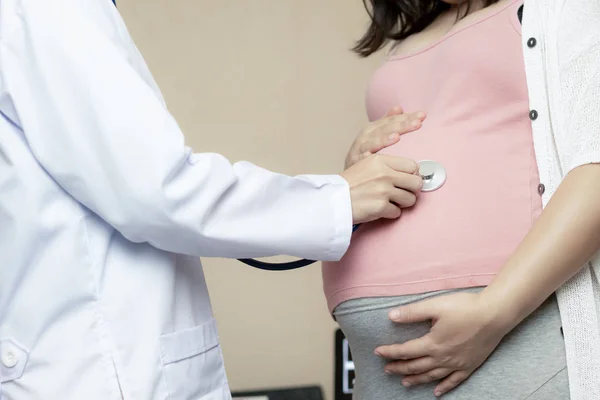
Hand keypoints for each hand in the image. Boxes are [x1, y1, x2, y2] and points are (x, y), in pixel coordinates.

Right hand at [341, 154, 422, 223]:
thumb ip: (388, 166)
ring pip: (411, 199)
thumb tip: (415, 173)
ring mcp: (383, 190)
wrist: (333, 200)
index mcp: (381, 160)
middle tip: (401, 193)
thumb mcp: (367, 165)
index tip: (406, 181)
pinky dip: (390, 213)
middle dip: (411, 190)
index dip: (412, 175)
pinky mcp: (381, 206)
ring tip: (389, 201)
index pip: (412, 165)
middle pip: (416, 183)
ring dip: (402, 203)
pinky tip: (379, 209)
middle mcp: (384, 174)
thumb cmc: (350, 184)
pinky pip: (398, 212)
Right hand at [345, 107, 425, 168]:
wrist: (346, 182)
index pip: (391, 121)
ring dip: (384, 139)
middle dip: (401, 126)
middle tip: (417, 123)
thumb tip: (398, 108)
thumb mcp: (373, 138)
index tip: (422, 116)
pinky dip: (369, 156)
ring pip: (373, 142)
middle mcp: (365, 138)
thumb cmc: (362, 158)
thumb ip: (385, 123)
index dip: (406, 118)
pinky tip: (374, 155)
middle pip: (384, 129)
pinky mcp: (355, 163)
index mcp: (371, 130)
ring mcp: (360, 150)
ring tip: (396, 136)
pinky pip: (363, 159)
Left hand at [374, 292, 509, 396]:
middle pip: (416, 366)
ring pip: (432, 376)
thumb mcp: (435, 306)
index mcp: (432, 343)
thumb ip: (412, 312)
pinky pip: (454, 381)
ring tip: (404, 382)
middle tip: (387, 369)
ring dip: (416, 379)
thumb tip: (391, 316)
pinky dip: (444, 387)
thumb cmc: (465, 307)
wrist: (494, 315)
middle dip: (399, 367)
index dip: (390, 352)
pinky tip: (437, 392)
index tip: (378, 352)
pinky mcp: (470, 365)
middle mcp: (443, 357)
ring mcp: (457, 363)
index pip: (405, 350)